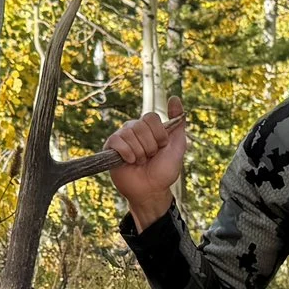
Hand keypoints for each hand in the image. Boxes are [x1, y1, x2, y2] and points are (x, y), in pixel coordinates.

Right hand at [105, 94, 188, 228]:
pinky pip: (116, 141)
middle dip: (149, 146)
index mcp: (150, 127)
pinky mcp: (111, 147)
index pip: (151, 117)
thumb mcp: (177, 146)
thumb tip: (174, 98)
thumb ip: (178, 123)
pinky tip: (130, 162)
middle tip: (149, 158)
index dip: (159, 135)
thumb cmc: (164, 171)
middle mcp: (135, 129)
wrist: (151, 191)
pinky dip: (126, 153)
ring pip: (130, 134)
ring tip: (140, 162)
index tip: (162, 147)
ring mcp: (122, 137)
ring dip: (139, 153)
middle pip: (141, 125)